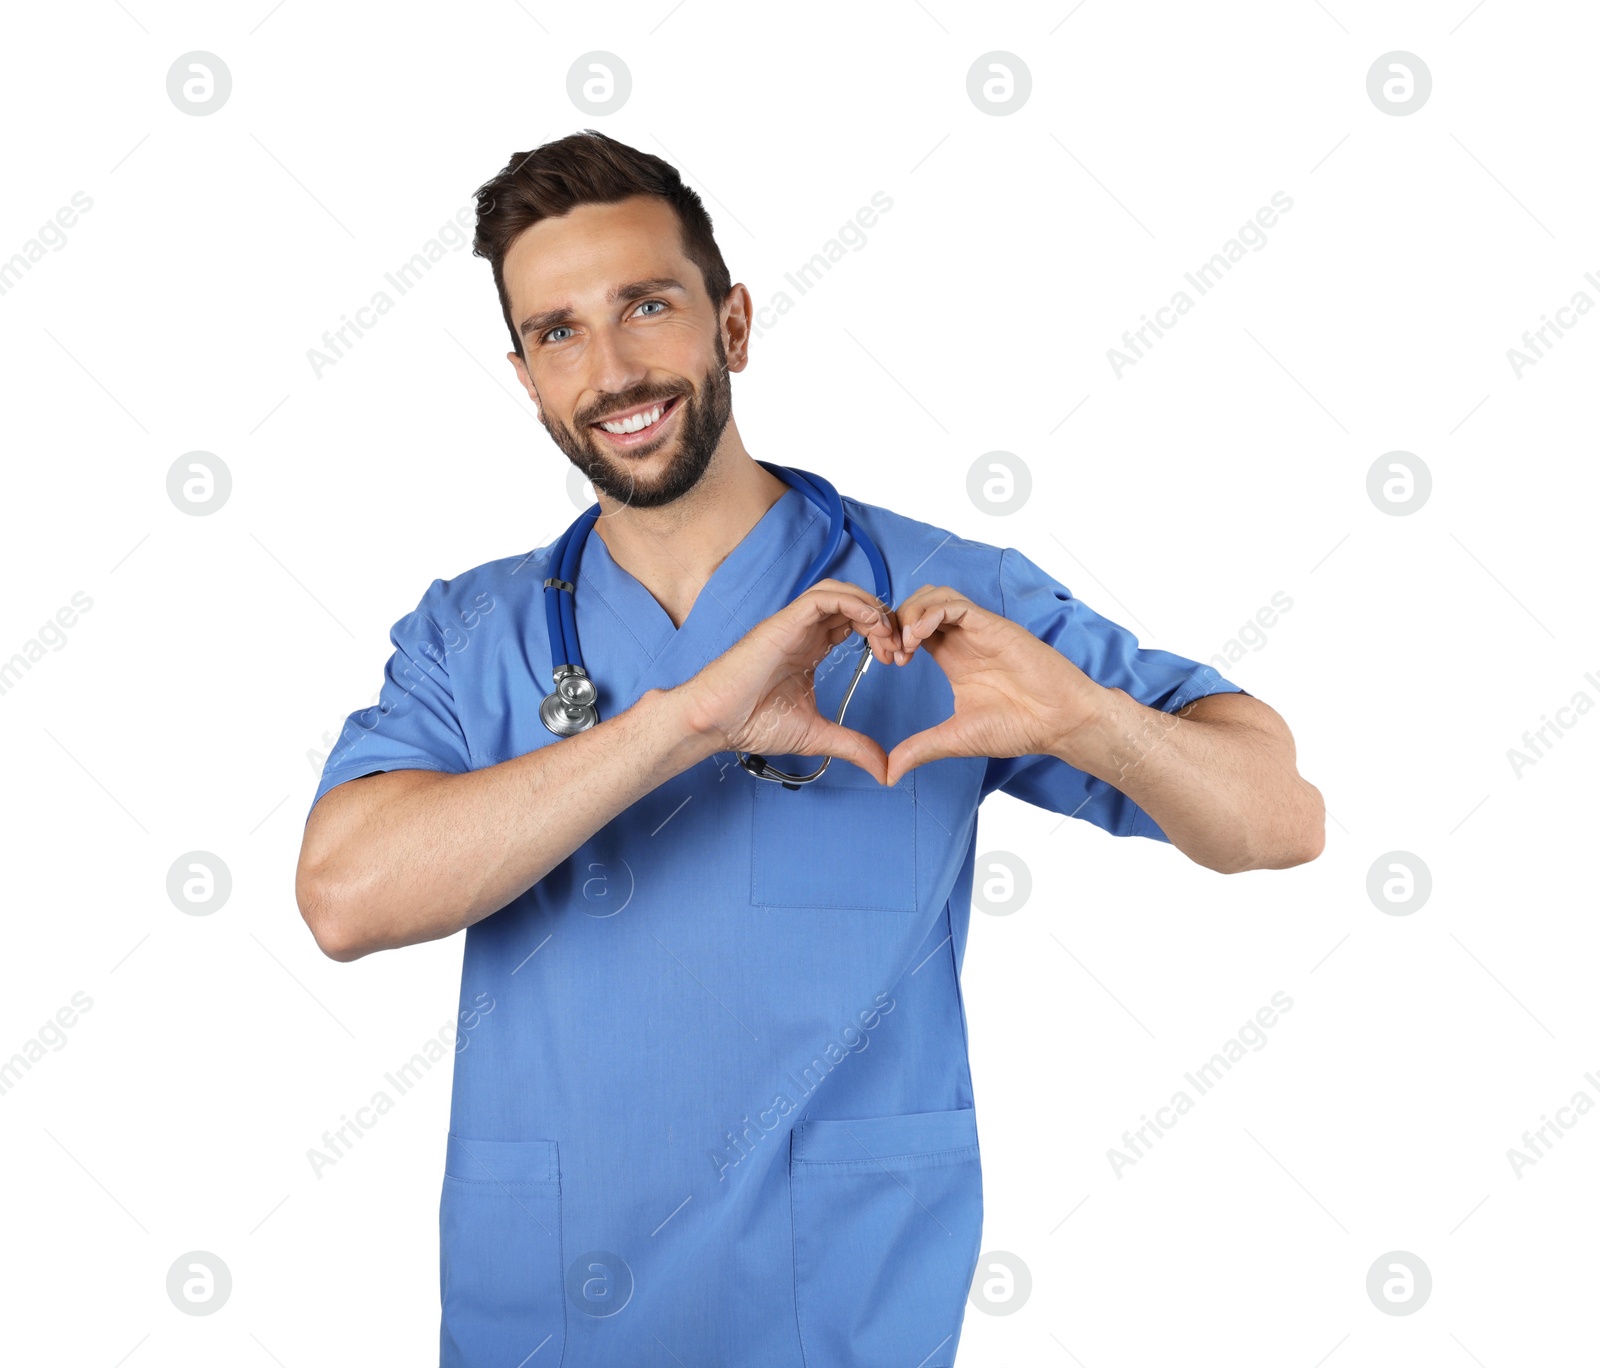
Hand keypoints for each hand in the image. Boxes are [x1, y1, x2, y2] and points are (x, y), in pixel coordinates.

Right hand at [675, 579, 902, 782]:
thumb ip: (852, 746)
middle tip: (898, 648)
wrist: (716, 722)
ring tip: (885, 634)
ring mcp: (793, 624)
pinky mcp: (784, 622)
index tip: (896, 660)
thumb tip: (883, 769)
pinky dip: (851, 602)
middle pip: (851, 604)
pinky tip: (870, 621)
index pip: (853, 623)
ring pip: (839, 592)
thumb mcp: (817, 736)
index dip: (880, 635)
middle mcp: (803, 632)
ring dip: (869, 607)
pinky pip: (823, 597)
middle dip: (882, 620)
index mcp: (809, 649)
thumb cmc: (752, 724)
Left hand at [883, 584, 1108, 785]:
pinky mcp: (993, 626)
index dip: (892, 638)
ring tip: (905, 644)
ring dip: (911, 613)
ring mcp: (978, 629)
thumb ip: (921, 748)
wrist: (1059, 722)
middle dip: (895, 620)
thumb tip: (888, 773)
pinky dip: (930, 613)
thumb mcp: (956, 738)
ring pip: (934, 596)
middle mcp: (962, 638)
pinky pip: (955, 604)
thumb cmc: (1018, 727)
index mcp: (952, 657)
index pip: (912, 628)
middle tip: (890, 650)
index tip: (886, 662)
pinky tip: (919, 637)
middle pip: (918, 604)